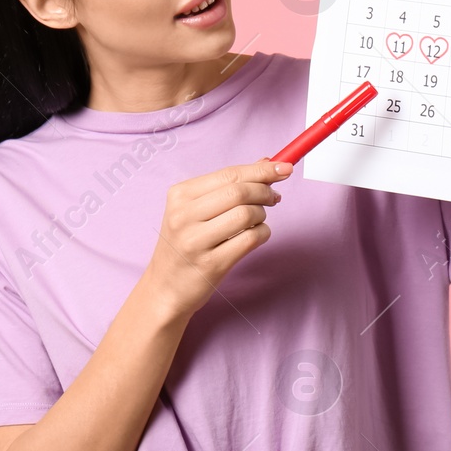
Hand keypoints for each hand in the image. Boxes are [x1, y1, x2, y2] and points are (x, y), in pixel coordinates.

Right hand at [143, 157, 291, 317]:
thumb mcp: (196, 211)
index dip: (261, 170)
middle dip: (265, 191)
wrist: (165, 288)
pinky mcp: (211, 264)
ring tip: (257, 221)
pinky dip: (262, 234)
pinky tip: (256, 236)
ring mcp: (195, 241)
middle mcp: (183, 216)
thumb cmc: (186, 244)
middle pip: (239, 192)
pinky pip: (251, 239)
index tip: (285, 168)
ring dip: (262, 216)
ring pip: (247, 214)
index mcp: (179, 195)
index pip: (229, 174)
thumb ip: (228, 186)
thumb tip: (267, 162)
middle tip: (275, 197)